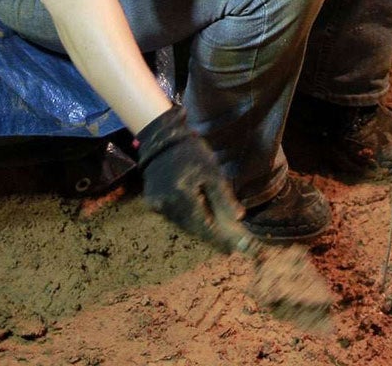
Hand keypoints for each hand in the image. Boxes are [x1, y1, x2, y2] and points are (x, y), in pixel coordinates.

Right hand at [134, 105, 250, 251]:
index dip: (219, 239)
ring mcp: (157, 206)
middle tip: (227, 246)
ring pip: (183, 226)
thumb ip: (223, 196)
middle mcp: (166, 205)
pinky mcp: (153, 204)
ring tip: (217, 237)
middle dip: (211, 238)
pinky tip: (199, 222)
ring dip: (200, 231)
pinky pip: (174, 219)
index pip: (204, 225)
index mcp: (182, 195)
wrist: (162, 140)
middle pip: (193, 229)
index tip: (232, 250)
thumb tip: (238, 218)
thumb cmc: (190, 153)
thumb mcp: (211, 170)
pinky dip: (188, 221)